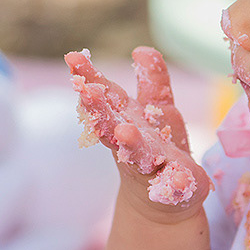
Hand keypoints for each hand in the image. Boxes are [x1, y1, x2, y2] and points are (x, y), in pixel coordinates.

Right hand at [65, 47, 210, 219]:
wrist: (166, 200)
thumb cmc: (157, 146)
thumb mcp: (158, 110)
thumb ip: (152, 81)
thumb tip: (141, 49)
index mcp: (124, 120)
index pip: (104, 97)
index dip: (89, 77)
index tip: (73, 58)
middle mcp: (130, 144)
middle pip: (109, 125)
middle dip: (97, 109)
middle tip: (85, 91)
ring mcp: (151, 168)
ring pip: (137, 155)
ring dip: (129, 144)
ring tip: (124, 132)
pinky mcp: (175, 187)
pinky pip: (173, 186)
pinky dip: (172, 184)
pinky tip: (177, 180)